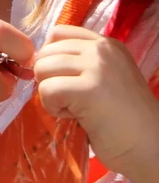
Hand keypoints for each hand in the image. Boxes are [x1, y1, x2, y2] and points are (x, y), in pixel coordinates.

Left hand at [34, 25, 158, 178]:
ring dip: (51, 94)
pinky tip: (75, 117)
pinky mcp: (89, 88)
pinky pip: (47, 90)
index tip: (65, 80)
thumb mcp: (103, 78)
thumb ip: (77, 63)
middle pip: (46, 52)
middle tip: (73, 100)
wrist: (151, 148)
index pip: (58, 33)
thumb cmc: (123, 119)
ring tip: (76, 109)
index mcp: (107, 44)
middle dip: (49, 78)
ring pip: (42, 69)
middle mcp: (102, 49)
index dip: (51, 58)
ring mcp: (97, 67)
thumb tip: (36, 61)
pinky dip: (53, 108)